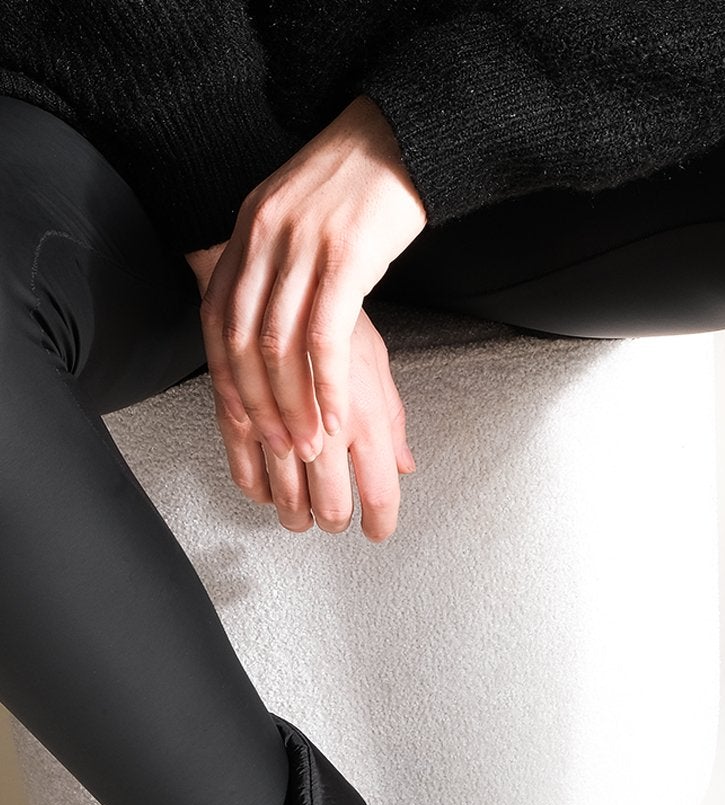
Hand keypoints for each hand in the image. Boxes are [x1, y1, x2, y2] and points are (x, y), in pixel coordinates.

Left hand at [185, 94, 427, 541]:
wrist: (403, 131)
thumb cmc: (360, 179)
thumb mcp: (299, 214)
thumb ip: (279, 260)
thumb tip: (275, 315)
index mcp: (249, 230)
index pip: (217, 320)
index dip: (226, 379)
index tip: (241, 424)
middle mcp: (265, 237)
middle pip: (242, 340)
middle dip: (257, 405)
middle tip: (276, 450)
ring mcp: (303, 245)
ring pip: (279, 346)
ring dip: (292, 406)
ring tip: (308, 447)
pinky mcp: (346, 256)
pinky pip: (325, 336)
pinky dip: (326, 385)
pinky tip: (337, 416)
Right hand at [201, 299, 416, 542]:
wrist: (282, 274)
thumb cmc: (332, 316)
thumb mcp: (377, 363)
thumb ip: (392, 420)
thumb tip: (404, 465)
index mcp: (365, 415)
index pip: (380, 493)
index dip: (381, 523)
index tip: (378, 531)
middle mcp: (324, 424)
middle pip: (332, 507)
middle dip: (335, 522)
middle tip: (337, 518)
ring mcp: (280, 424)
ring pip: (287, 500)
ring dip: (296, 515)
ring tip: (302, 513)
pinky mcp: (240, 414)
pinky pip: (246, 473)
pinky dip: (258, 490)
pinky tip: (268, 489)